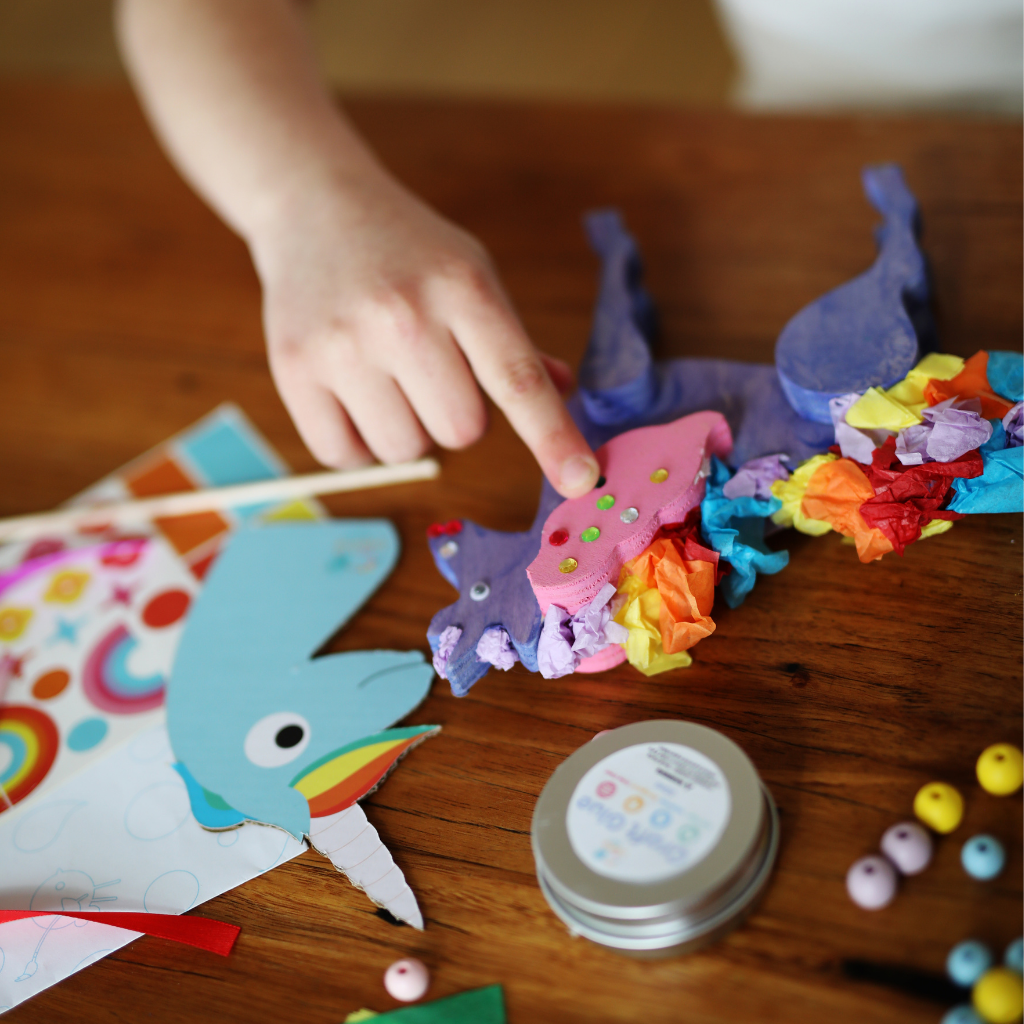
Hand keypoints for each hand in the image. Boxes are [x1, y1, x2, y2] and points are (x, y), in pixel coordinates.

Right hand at [250, 169, 599, 497]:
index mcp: (462, 288)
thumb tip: (562, 391)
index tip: (580, 480)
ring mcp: (343, 344)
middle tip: (432, 373)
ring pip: (405, 449)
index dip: (552, 436)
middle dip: (457, 417)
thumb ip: (514, 343)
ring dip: (407, 430)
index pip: (517, 380)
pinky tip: (352, 396)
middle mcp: (403, 316)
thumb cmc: (408, 252)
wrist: (313, 206)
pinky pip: (345, 455)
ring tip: (388, 378)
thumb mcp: (472, 275)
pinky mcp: (294, 369)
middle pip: (461, 431)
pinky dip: (357, 444)